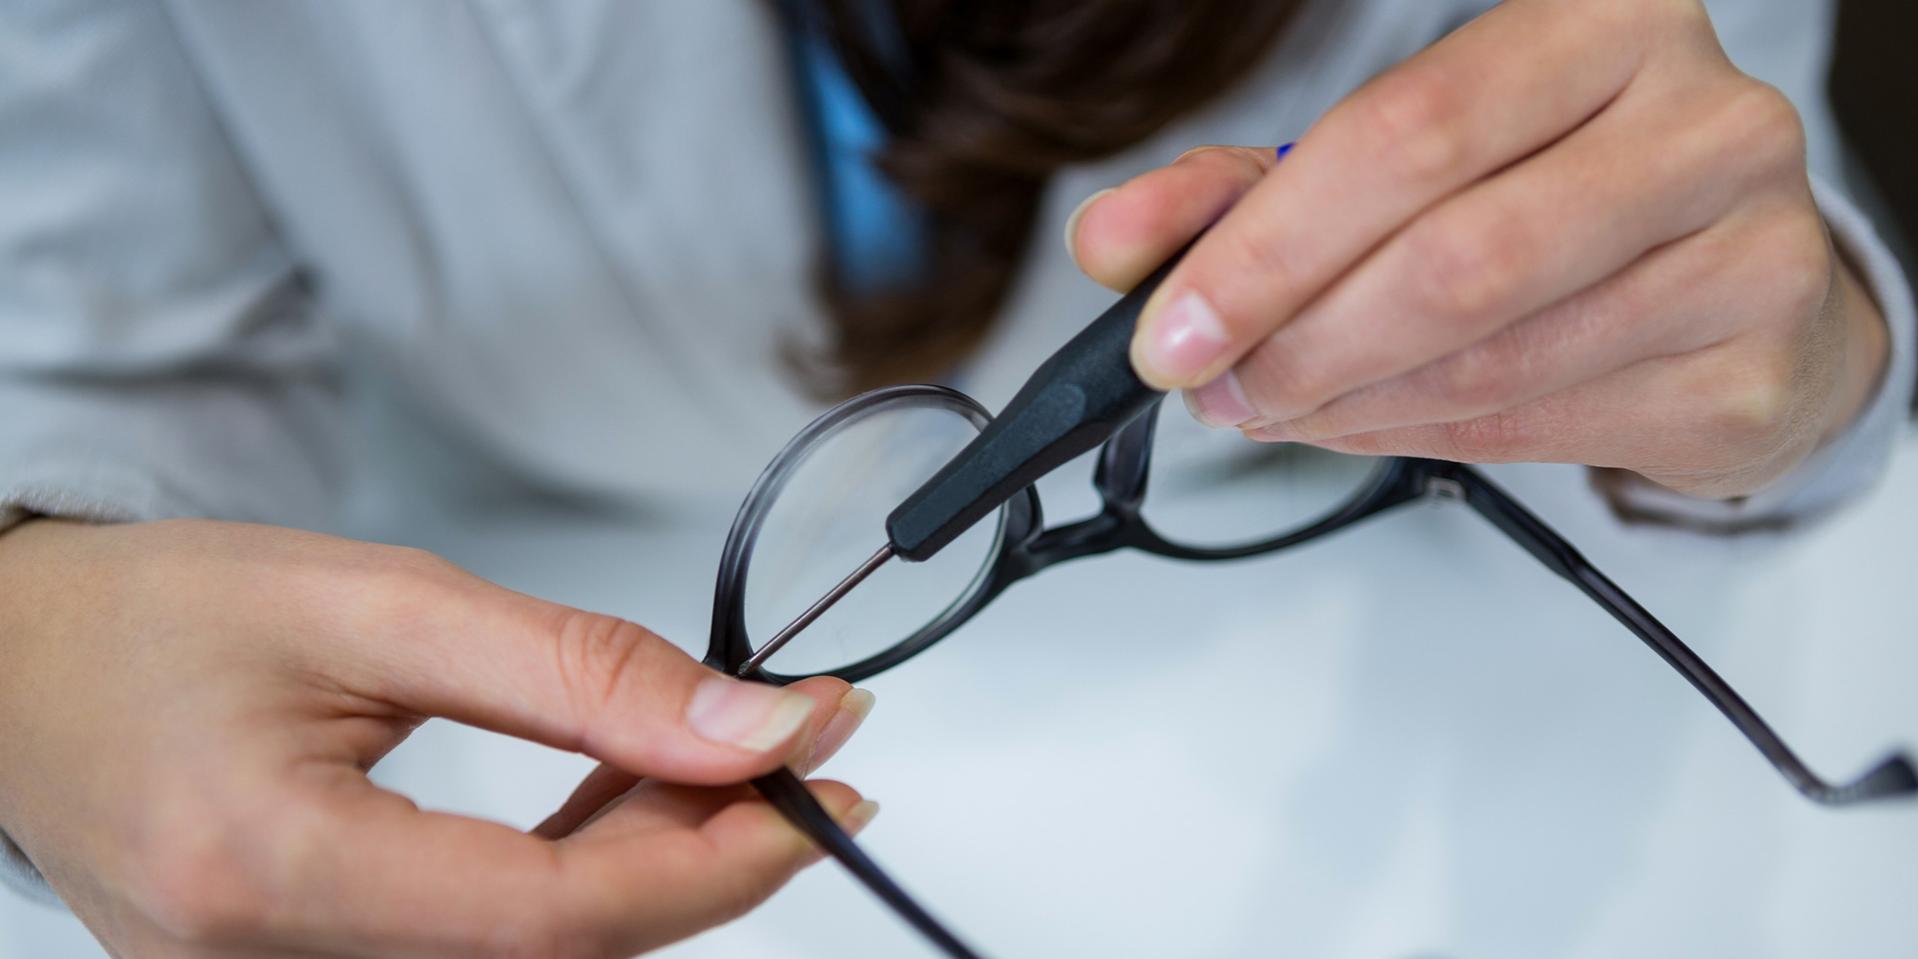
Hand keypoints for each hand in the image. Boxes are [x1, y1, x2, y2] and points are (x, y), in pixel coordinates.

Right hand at [0, 519, 875, 957]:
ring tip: (717, 753)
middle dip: (706, 857)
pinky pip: (482, 950)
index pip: (552, 920)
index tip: (823, 776)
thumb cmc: (157, 616)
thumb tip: (747, 724)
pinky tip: (627, 800)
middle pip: (560, 954)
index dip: (718, 860)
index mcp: (271, 871)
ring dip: (649, 866)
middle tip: (796, 747)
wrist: (18, 664)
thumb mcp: (380, 602)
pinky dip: (574, 881)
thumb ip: (576, 672)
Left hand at [1069, 0, 1888, 498]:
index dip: (1265, 248)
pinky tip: (1368, 423)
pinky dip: (1420, 439)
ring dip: (1345, 406)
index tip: (1166, 331)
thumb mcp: (1392, 160)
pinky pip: (1542, 429)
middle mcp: (1700, 121)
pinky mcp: (1755, 367)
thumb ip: (1244, 190)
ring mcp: (1750, 248)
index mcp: (1599, 25)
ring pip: (1493, 361)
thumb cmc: (1547, 193)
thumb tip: (1110, 244)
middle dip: (1297, 345)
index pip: (1407, 133)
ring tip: (1277, 406)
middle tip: (1214, 387)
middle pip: (1453, 260)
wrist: (1737, 279)